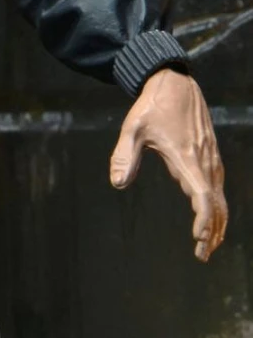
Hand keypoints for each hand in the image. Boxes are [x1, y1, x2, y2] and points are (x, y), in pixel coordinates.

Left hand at [109, 67, 226, 262]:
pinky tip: (211, 219)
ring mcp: (210, 158)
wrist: (174, 82)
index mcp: (187, 158)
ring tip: (207, 245)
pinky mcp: (210, 155)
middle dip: (212, 231)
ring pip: (220, 197)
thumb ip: (124, 155)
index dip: (203, 220)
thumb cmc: (151, 106)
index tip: (197, 239)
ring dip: (217, 222)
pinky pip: (218, 186)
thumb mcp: (133, 128)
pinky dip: (218, 207)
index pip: (203, 197)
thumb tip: (117, 184)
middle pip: (217, 204)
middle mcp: (205, 161)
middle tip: (202, 255)